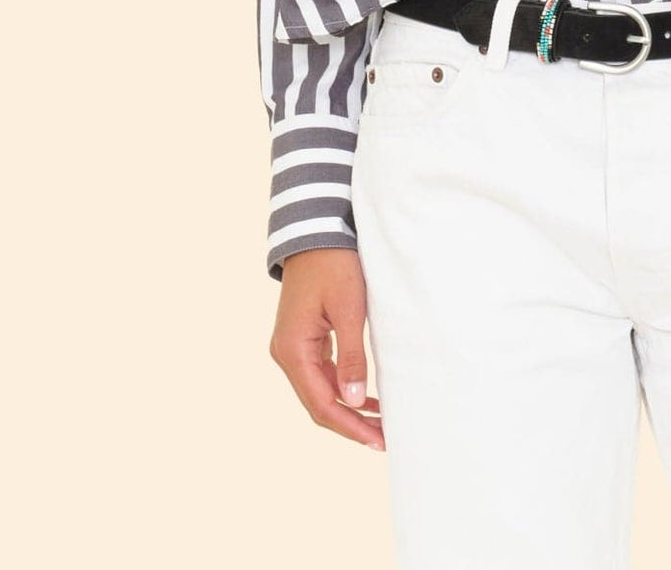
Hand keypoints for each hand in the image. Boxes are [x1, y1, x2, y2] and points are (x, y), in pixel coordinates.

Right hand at [269, 247, 384, 449]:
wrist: (317, 231)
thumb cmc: (334, 265)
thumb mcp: (348, 309)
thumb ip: (351, 356)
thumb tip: (353, 401)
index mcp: (292, 350)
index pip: (321, 403)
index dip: (350, 426)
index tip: (378, 439)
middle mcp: (286, 354)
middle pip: (318, 403)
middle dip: (351, 423)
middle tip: (384, 438)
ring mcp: (293, 347)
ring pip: (320, 390)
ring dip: (348, 408)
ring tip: (381, 423)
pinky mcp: (304, 338)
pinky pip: (321, 373)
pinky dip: (343, 388)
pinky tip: (366, 397)